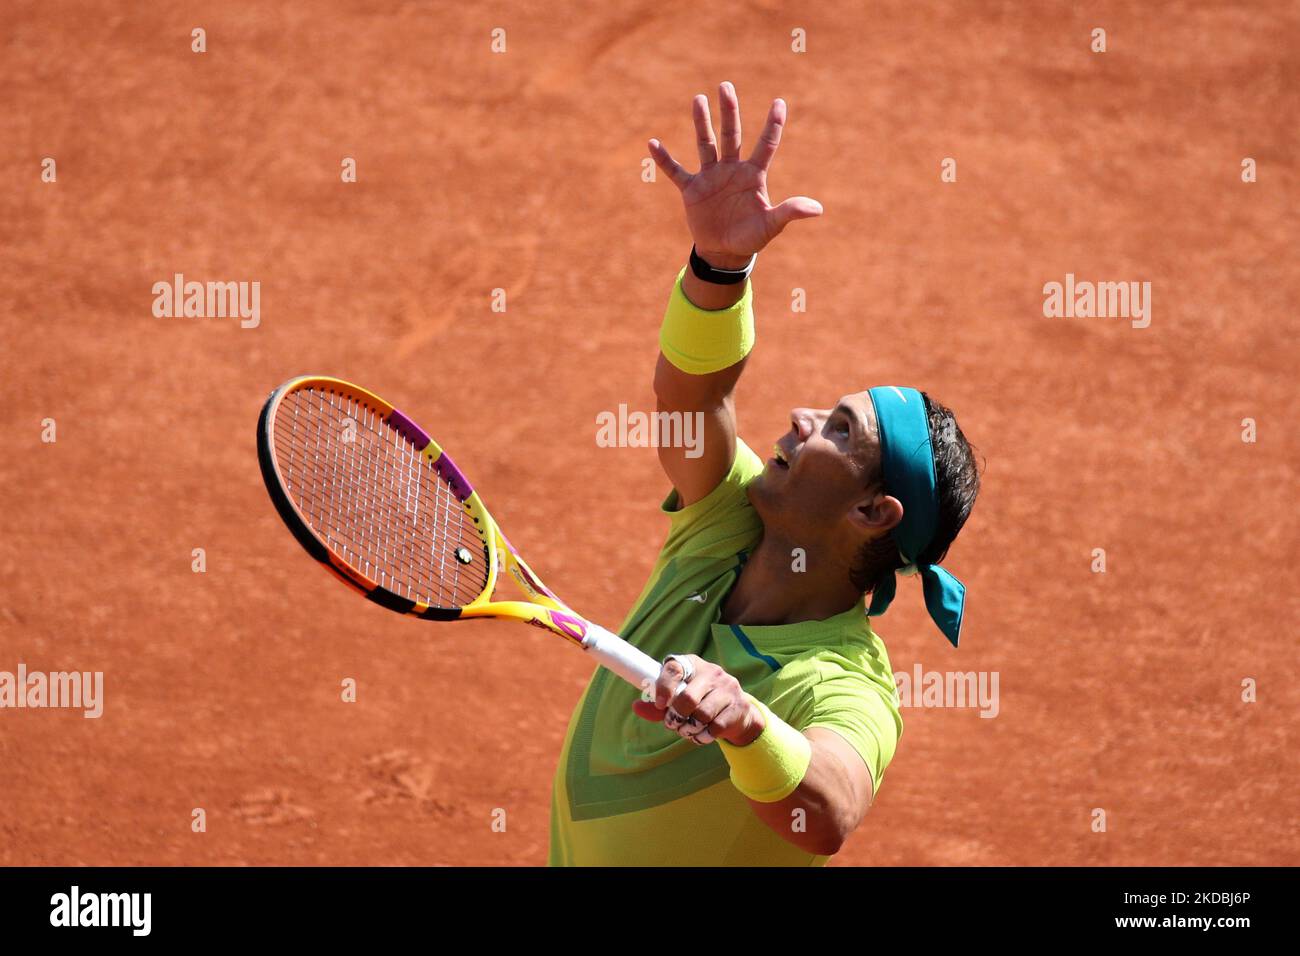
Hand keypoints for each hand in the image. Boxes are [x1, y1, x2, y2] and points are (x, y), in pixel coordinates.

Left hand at [632, 654, 765, 745]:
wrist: (737, 711)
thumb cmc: (699, 703)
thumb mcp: (678, 700)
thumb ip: (657, 706)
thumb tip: (636, 706)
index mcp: (692, 665)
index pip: (674, 669)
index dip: (664, 687)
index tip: (659, 704)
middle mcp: (711, 672)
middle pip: (688, 698)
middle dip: (676, 717)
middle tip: (673, 724)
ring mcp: (727, 688)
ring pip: (702, 715)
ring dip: (689, 729)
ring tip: (687, 731)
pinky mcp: (738, 706)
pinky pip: (716, 727)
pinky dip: (703, 736)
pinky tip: (701, 734)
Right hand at [649, 82, 822, 267]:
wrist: (725, 252)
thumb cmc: (751, 237)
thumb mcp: (771, 225)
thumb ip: (790, 212)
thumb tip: (818, 209)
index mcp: (753, 175)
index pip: (766, 144)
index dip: (773, 125)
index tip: (780, 103)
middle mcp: (732, 169)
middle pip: (732, 134)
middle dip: (729, 111)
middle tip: (725, 86)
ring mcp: (711, 177)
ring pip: (706, 144)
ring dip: (702, 123)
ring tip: (698, 99)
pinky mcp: (692, 190)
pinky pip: (676, 172)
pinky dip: (665, 160)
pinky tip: (653, 143)